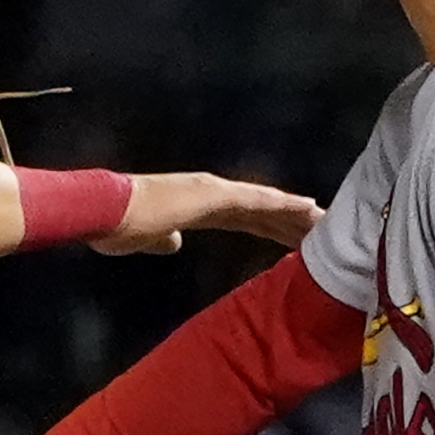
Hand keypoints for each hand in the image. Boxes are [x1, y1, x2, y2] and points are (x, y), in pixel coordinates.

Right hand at [96, 172, 319, 254]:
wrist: (105, 211)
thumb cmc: (118, 226)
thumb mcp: (147, 238)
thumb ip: (164, 239)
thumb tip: (175, 242)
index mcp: (200, 206)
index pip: (247, 219)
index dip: (273, 227)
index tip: (297, 237)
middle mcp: (213, 194)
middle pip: (264, 210)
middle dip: (293, 222)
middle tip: (326, 231)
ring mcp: (215, 191)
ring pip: (267, 203)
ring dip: (297, 213)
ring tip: (328, 221)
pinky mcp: (214, 194)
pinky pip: (257, 201)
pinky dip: (284, 205)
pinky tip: (308, 209)